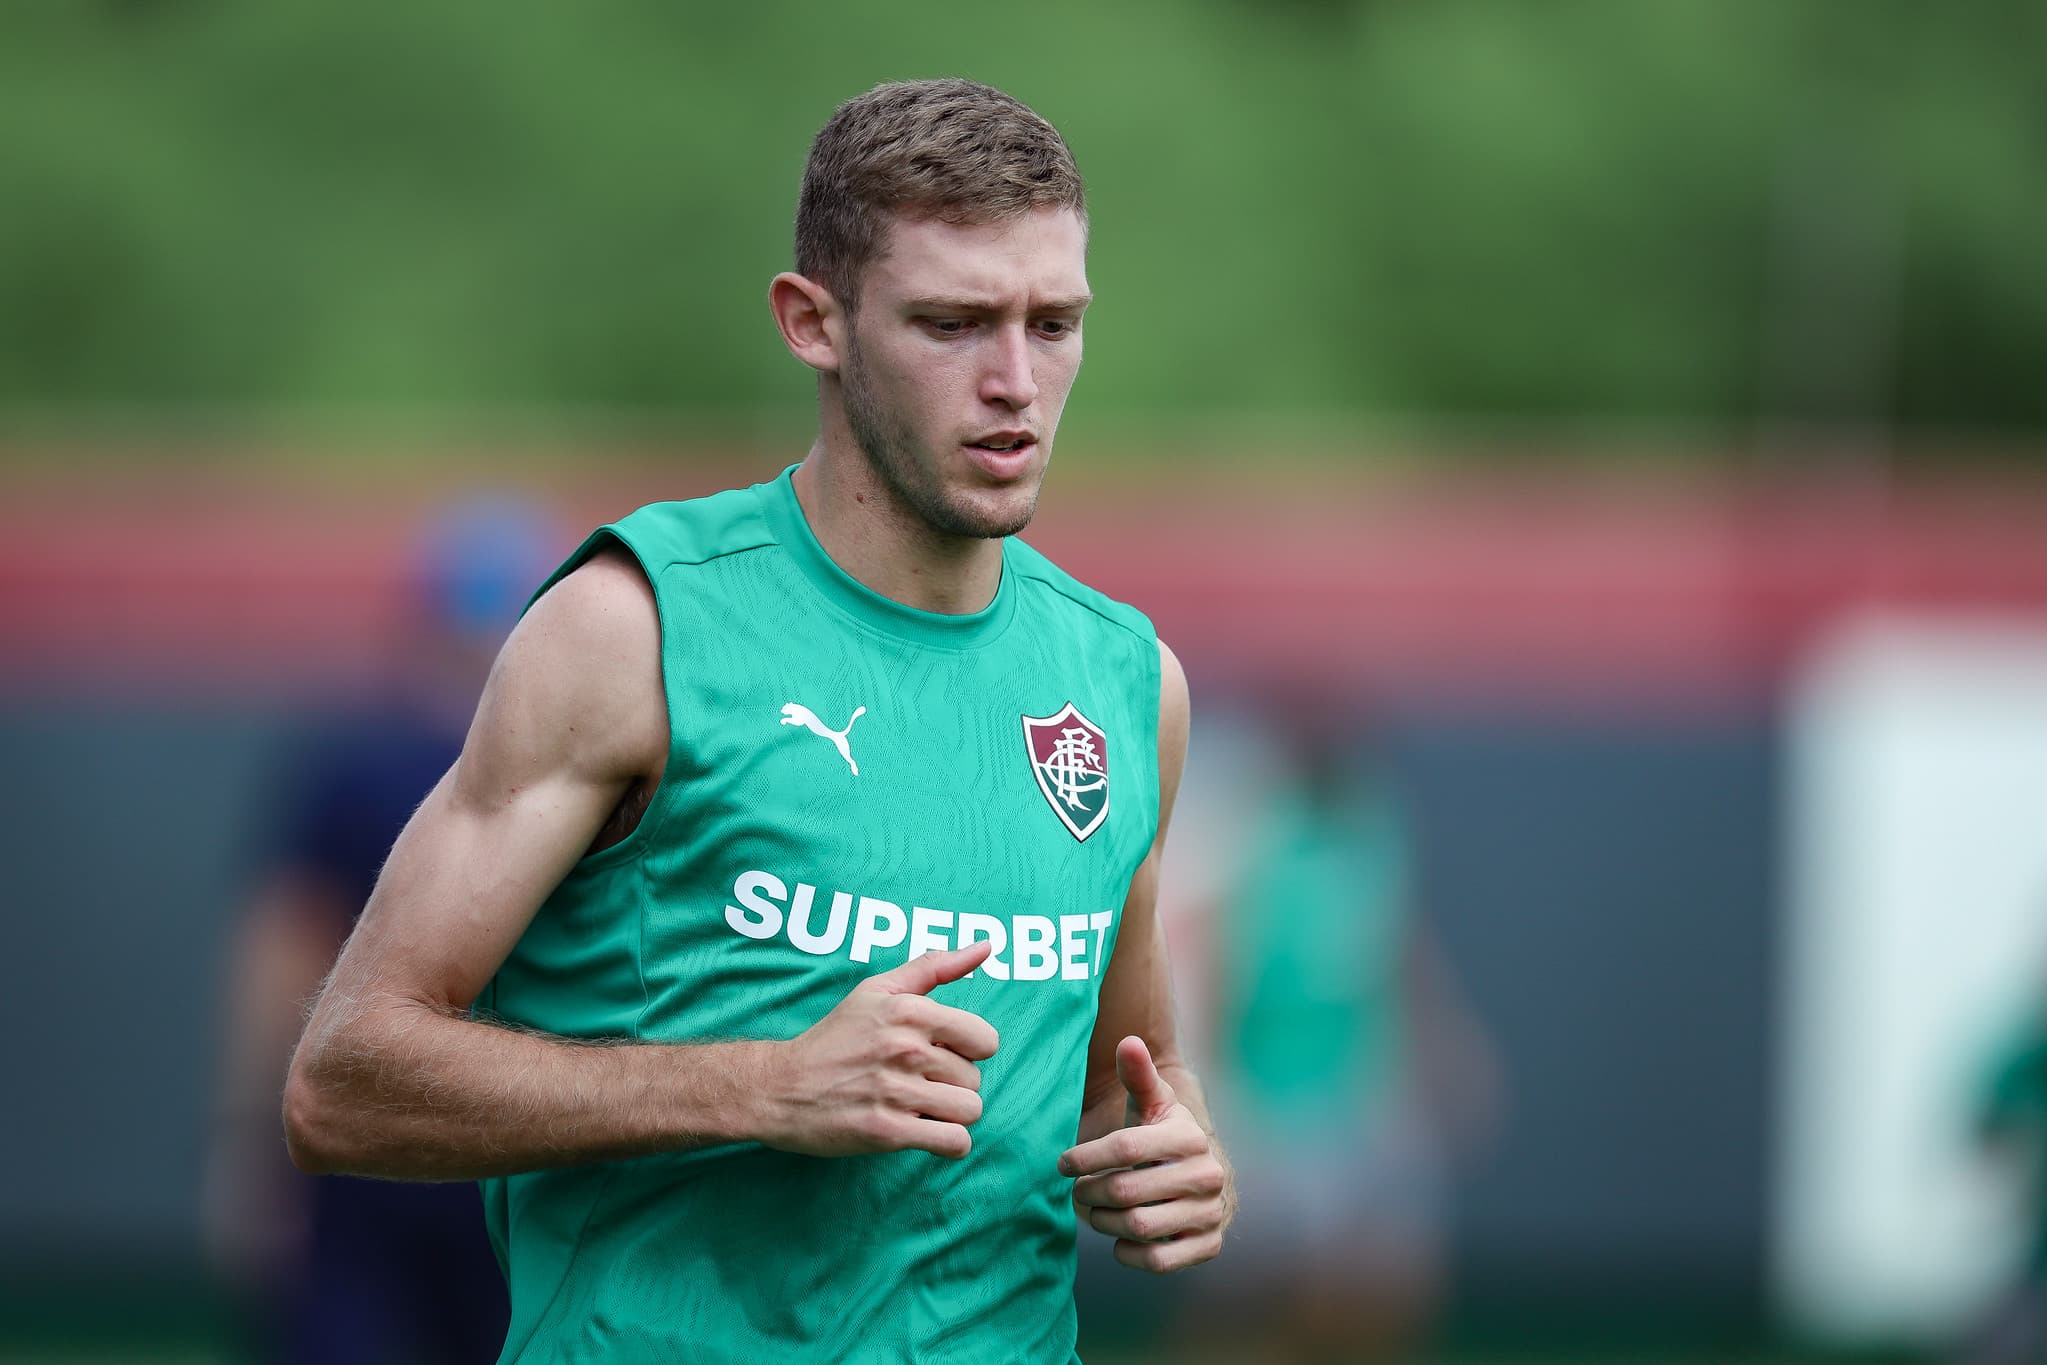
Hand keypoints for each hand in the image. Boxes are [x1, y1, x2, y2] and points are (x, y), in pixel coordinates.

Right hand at [759, 941, 999, 1159]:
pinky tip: (927, 1132)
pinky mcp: (887, 1132)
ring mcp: (896, 1092)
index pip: (985, 1040)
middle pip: (974, 1079)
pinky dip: (948, 1143)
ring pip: (969, 1111)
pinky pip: (954, 1142)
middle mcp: (906, 1048)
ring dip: (951, 1115)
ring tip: (921, 1108)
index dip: (968, 1050)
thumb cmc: (835, 1037)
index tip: (941, 1055)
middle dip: (953, 1085)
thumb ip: (934, 967)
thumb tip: (986, 947)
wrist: (781, 1087)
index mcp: (909, 1011)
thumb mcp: (879, 990)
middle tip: (919, 1083)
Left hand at [1059, 1036, 1231, 1271]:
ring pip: (1139, 1226)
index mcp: (1190, 1135)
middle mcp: (1207, 1175)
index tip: (1063, 1164)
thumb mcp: (1152, 1102)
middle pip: (1126, 1191)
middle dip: (1091, 1192)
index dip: (1086, 1157)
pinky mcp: (1208, 1245)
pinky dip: (1130, 1252)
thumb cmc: (1161, 1133)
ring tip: (1095, 1209)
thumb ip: (1138, 1074)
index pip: (1124, 1148)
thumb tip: (1128, 1041)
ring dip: (1105, 1221)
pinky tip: (1120, 1236)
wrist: (1198, 1173)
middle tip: (1079, 1190)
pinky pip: (1159, 1261)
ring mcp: (1210, 1212)